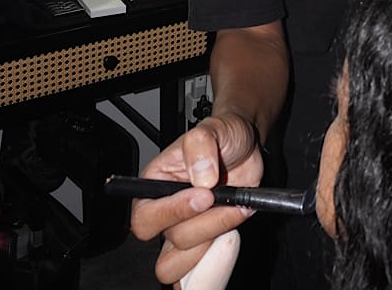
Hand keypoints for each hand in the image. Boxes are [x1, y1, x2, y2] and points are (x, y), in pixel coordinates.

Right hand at [131, 112, 262, 287]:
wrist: (246, 146)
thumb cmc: (222, 135)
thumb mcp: (212, 128)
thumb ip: (200, 145)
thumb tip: (201, 176)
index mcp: (154, 185)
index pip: (146, 216)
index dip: (172, 212)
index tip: (204, 195)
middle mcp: (167, 212)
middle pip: (170, 241)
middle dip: (203, 224)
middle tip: (224, 201)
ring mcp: (188, 228)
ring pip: (188, 258)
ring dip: (216, 235)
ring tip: (235, 208)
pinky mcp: (208, 239)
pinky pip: (206, 263)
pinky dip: (225, 249)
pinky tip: (237, 219)